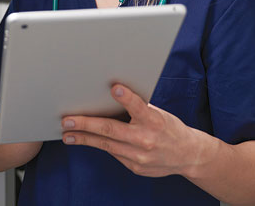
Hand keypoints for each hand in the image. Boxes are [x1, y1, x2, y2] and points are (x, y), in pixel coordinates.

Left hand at [60, 84, 199, 177]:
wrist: (187, 155)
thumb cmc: (168, 127)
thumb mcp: (158, 113)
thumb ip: (138, 108)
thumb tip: (110, 95)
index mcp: (154, 121)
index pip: (139, 107)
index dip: (127, 98)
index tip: (114, 88)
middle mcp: (146, 139)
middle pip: (112, 130)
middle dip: (86, 125)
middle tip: (67, 121)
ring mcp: (140, 156)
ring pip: (106, 145)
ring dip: (84, 139)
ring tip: (68, 134)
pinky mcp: (135, 167)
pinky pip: (114, 153)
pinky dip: (101, 145)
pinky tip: (87, 140)